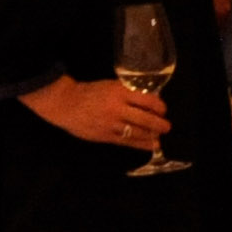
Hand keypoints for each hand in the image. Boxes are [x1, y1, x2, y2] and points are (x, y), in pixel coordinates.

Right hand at [22, 72, 168, 150]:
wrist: (65, 103)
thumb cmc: (89, 92)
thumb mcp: (110, 86)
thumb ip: (128, 93)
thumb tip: (149, 101)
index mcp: (120, 92)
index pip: (147, 100)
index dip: (159, 106)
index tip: (162, 109)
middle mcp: (117, 108)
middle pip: (146, 119)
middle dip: (160, 124)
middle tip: (166, 126)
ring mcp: (111, 124)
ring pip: (138, 132)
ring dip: (152, 136)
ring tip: (159, 137)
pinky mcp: (105, 136)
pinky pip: (127, 141)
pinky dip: (140, 144)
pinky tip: (150, 146)